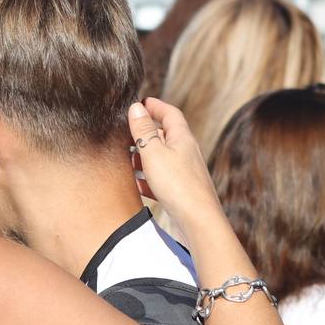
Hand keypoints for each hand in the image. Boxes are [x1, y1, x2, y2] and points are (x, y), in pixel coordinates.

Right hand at [127, 98, 222, 239]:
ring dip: (144, 156)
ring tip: (127, 157)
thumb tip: (136, 108)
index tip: (141, 102)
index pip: (170, 114)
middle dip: (146, 132)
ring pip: (162, 158)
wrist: (197, 221)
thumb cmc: (178, 186)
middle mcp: (186, 153)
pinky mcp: (180, 191)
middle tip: (127, 131)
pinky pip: (161, 179)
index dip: (155, 106)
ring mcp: (184, 173)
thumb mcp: (154, 153)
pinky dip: (148, 177)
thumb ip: (143, 131)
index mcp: (182, 138)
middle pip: (165, 135)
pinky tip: (137, 183)